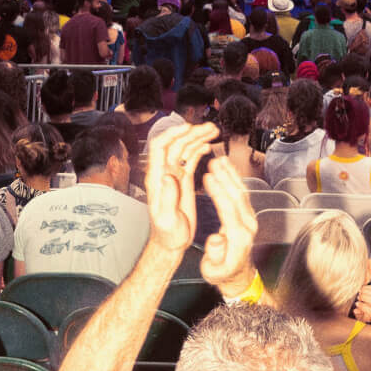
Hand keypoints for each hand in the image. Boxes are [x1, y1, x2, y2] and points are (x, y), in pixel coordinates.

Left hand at [145, 122, 217, 255]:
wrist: (171, 242)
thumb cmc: (167, 234)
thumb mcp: (166, 219)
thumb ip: (167, 198)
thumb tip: (167, 176)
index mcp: (156, 178)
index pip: (160, 147)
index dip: (172, 134)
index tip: (188, 127)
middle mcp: (164, 172)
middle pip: (175, 144)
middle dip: (191, 133)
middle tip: (209, 128)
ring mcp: (174, 175)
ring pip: (184, 149)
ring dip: (197, 138)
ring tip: (213, 131)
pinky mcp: (183, 180)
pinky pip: (189, 159)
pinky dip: (199, 150)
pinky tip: (208, 146)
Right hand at [200, 155, 258, 294]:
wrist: (238, 276)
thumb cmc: (222, 273)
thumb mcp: (213, 270)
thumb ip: (214, 254)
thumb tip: (216, 239)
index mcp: (238, 238)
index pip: (229, 210)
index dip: (219, 192)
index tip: (208, 178)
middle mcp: (247, 225)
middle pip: (237, 197)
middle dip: (225, 178)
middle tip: (214, 162)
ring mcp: (250, 219)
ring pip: (241, 193)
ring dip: (231, 175)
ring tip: (220, 159)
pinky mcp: (248, 214)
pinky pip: (242, 193)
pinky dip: (235, 179)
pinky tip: (227, 167)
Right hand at [350, 284, 370, 325]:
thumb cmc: (368, 312)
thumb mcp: (362, 316)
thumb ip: (359, 315)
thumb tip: (355, 311)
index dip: (363, 307)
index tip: (357, 303)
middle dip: (364, 297)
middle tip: (358, 297)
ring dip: (365, 291)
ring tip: (360, 292)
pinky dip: (368, 287)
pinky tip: (363, 289)